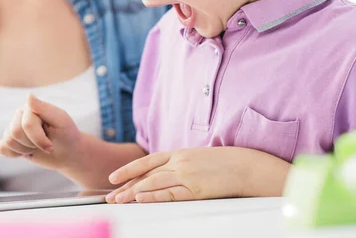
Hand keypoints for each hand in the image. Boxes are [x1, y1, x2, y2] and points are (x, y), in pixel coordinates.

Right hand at [0, 94, 82, 169]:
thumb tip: (28, 95)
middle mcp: (20, 114)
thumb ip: (44, 108)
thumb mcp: (60, 121)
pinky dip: (15, 154)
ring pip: (9, 141)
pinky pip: (2, 148)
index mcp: (32, 106)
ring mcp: (13, 127)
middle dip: (33, 144)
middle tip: (46, 146)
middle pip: (15, 132)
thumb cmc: (66, 134)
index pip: (27, 124)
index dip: (39, 139)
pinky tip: (27, 151)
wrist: (67, 152)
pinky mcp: (9, 141)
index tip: (50, 146)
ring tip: (37, 147)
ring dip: (26, 150)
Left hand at [106, 147, 289, 203]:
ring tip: (119, 201)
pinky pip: (171, 193)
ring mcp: (187, 175)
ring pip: (154, 183)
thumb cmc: (221, 163)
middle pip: (146, 175)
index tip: (112, 178)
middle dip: (126, 186)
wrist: (245, 165)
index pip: (146, 162)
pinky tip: (141, 199)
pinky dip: (154, 196)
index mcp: (178, 153)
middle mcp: (179, 162)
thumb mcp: (195, 158)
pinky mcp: (196, 189)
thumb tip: (160, 173)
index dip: (127, 170)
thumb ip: (177, 164)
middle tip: (110, 197)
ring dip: (133, 193)